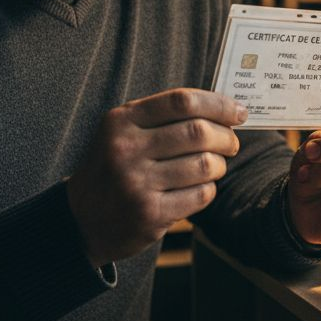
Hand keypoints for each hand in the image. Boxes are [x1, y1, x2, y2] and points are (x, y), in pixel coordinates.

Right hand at [66, 88, 244, 265]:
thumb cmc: (115, 167)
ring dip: (219, 165)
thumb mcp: (124, 132)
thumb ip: (165, 116)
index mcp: (121, 120)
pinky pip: (200, 195)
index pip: (181, 101)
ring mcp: (136, 183)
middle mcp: (126, 149)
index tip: (238, 112)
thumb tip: (226, 108)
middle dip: (226, 137)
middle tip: (231, 143)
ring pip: (204, 165)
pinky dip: (209, 189)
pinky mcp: (149, 214)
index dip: (218, 104)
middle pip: (198, 132)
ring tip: (214, 166)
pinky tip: (200, 187)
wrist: (82, 219)